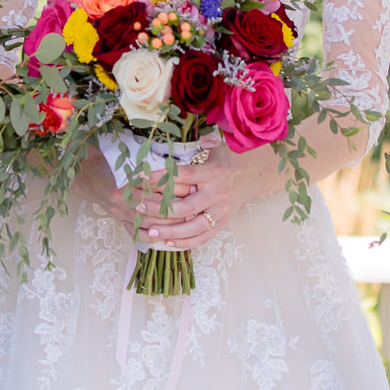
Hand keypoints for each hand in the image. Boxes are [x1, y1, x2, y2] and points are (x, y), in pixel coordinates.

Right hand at [74, 147, 198, 228]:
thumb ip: (151, 162)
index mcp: (125, 179)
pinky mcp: (120, 222)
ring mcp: (119, 213)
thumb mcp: (129, 156)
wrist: (88, 175)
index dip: (175, 188)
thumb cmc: (111, 162)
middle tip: (195, 207)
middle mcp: (121, 198)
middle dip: (177, 209)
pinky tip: (168, 234)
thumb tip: (181, 165)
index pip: (155, 187)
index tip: (192, 186)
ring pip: (149, 224)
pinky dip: (154, 237)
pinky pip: (138, 235)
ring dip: (169, 225)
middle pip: (154, 208)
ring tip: (188, 221)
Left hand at [134, 147, 282, 249]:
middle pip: (186, 207)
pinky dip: (185, 242)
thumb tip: (157, 146)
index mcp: (213, 171)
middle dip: (160, 209)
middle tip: (139, 208)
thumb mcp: (210, 149)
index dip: (160, 177)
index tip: (140, 178)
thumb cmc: (222, 160)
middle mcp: (218, 192)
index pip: (183, 175)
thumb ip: (189, 151)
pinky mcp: (223, 222)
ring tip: (150, 231)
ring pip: (194, 227)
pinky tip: (167, 242)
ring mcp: (222, 210)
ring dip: (170, 231)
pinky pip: (203, 237)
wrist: (250, 175)